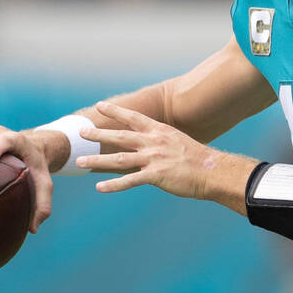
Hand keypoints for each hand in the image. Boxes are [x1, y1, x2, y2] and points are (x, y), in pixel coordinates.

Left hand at [75, 100, 215, 199]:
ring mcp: (154, 159)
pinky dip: (113, 185)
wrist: (212, 171)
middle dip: (98, 134)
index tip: (100, 106)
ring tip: (80, 162)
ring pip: (119, 159)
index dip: (115, 112)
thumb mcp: (178, 141)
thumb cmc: (197, 158)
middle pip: (120, 136)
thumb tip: (150, 143)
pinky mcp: (156, 176)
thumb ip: (161, 141)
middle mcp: (154, 142)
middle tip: (81, 132)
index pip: (133, 118)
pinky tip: (99, 187)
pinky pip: (130, 181)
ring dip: (97, 160)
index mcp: (159, 132)